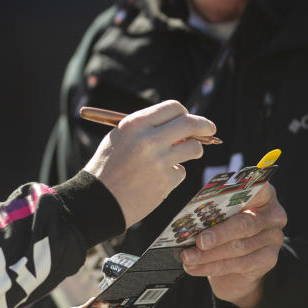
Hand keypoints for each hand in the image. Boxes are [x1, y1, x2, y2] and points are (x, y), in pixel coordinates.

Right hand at [83, 100, 215, 225]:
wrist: (98, 200)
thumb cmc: (107, 166)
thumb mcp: (120, 138)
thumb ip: (147, 129)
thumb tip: (179, 124)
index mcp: (135, 124)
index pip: (173, 107)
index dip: (184, 113)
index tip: (190, 119)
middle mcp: (149, 139)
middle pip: (190, 124)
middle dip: (204, 126)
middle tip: (210, 129)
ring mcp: (159, 161)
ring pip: (193, 148)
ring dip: (192, 151)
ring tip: (177, 157)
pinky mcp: (166, 182)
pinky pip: (181, 172)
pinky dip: (173, 174)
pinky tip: (155, 180)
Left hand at [180, 182, 286, 307]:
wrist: (240, 257)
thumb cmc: (227, 223)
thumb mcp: (224, 211)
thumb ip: (215, 208)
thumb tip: (189, 217)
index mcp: (263, 195)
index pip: (258, 188)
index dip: (243, 190)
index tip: (224, 192)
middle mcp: (273, 216)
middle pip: (244, 225)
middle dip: (219, 234)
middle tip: (199, 241)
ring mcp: (273, 239)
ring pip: (238, 248)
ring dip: (209, 255)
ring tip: (188, 257)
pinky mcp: (268, 260)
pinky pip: (237, 265)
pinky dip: (212, 266)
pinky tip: (195, 267)